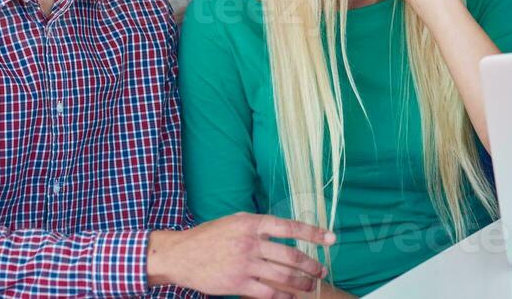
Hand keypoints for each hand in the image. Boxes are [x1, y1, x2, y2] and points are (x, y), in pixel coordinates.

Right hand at [146, 212, 334, 297]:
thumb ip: (260, 225)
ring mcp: (244, 264)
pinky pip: (267, 292)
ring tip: (311, 285)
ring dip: (301, 282)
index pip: (290, 227)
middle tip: (321, 270)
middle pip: (291, 255)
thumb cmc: (210, 236)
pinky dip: (282, 296)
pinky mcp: (237, 284)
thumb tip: (287, 229)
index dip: (313, 233)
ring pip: (283, 276)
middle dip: (311, 264)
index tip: (331, 239)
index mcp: (253, 223)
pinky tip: (290, 297)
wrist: (181, 255)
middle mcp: (251, 242)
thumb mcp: (236, 221)